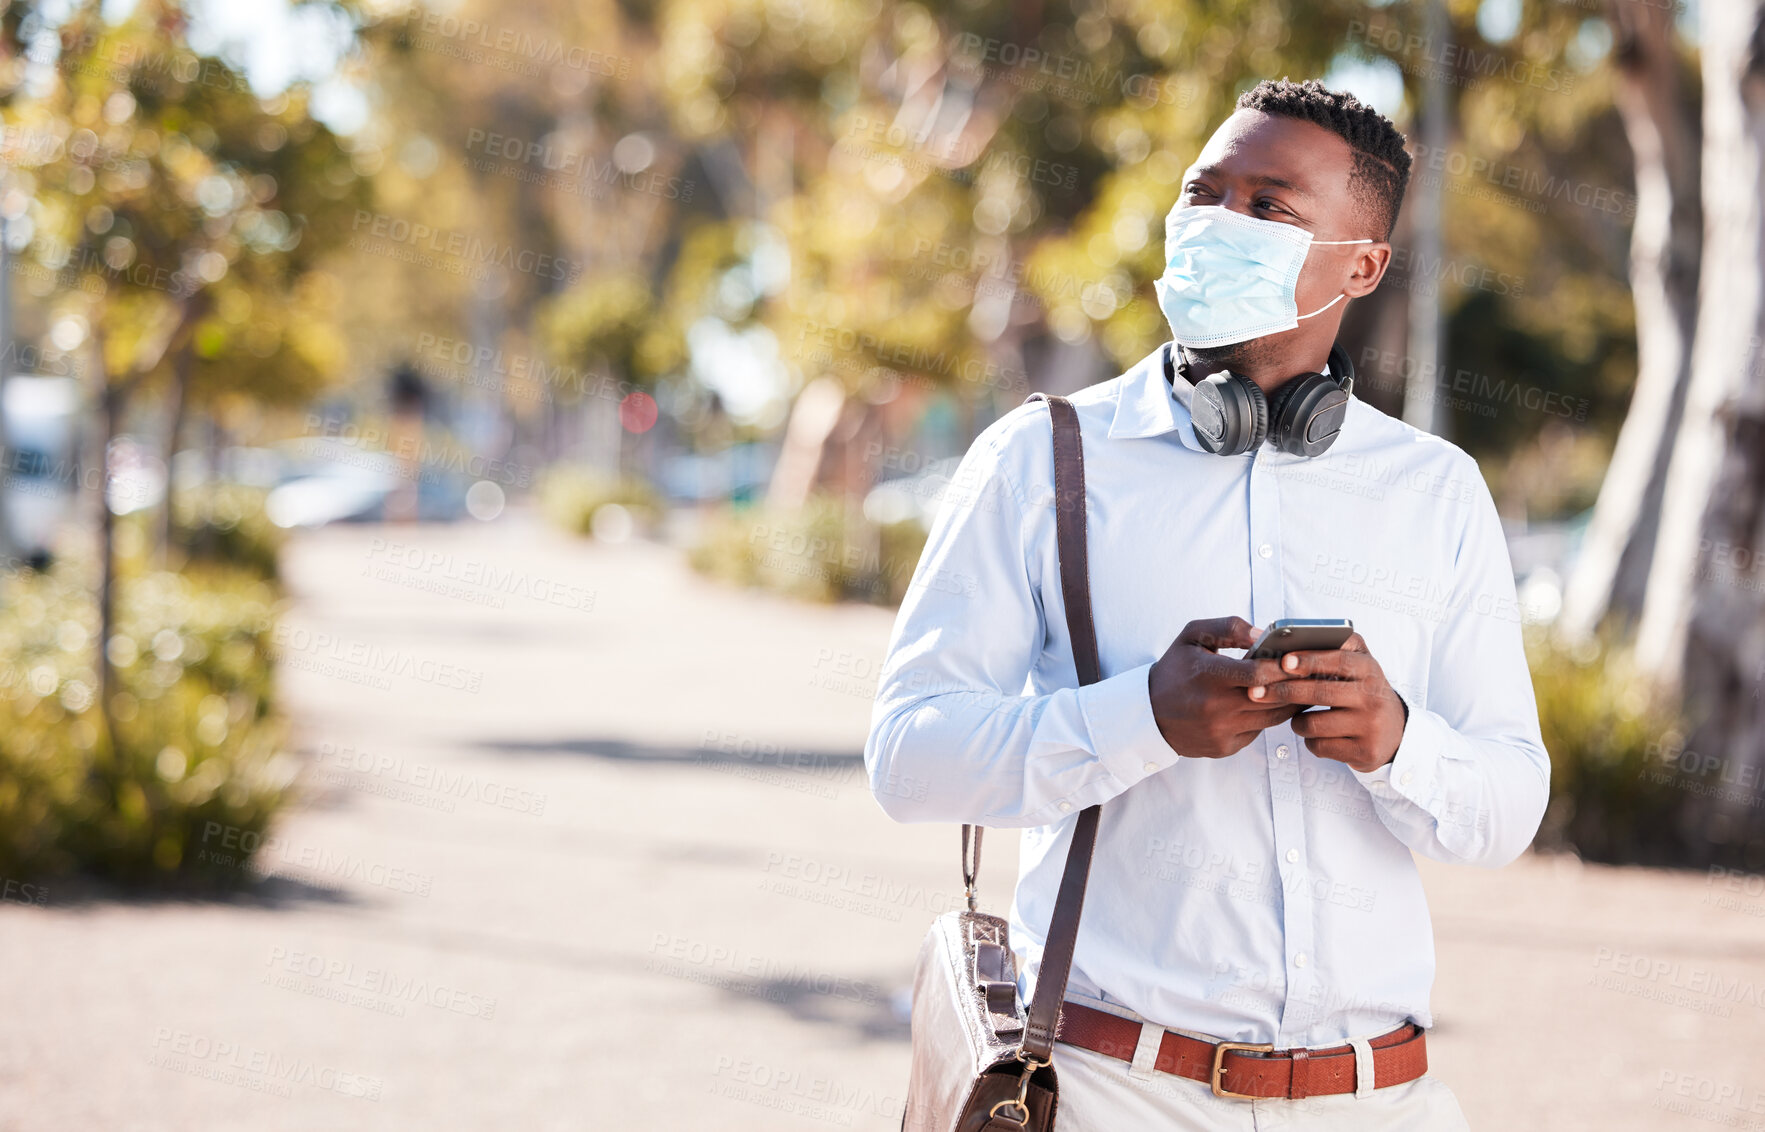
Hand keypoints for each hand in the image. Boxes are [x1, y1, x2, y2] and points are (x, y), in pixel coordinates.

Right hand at [1148, 617, 1300, 758]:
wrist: (1148, 714)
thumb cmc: (1174, 671)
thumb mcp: (1192, 636)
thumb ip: (1228, 627)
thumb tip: (1263, 634)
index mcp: (1208, 675)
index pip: (1258, 673)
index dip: (1283, 666)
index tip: (1297, 658)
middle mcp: (1215, 706)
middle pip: (1272, 697)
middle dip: (1295, 684)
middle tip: (1313, 673)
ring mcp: (1221, 730)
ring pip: (1272, 717)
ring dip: (1289, 702)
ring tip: (1302, 687)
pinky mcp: (1225, 747)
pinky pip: (1258, 732)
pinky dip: (1267, 718)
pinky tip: (1271, 705)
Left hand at [1248, 632, 1406, 772]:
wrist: (1395, 733)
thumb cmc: (1364, 693)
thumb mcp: (1359, 666)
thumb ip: (1335, 647)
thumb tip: (1292, 640)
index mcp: (1370, 670)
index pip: (1338, 660)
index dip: (1309, 660)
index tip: (1283, 661)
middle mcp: (1373, 697)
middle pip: (1320, 693)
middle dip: (1282, 691)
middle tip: (1254, 691)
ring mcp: (1370, 727)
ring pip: (1314, 724)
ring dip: (1297, 722)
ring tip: (1299, 718)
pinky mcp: (1364, 752)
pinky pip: (1319, 746)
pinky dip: (1310, 741)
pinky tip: (1317, 735)